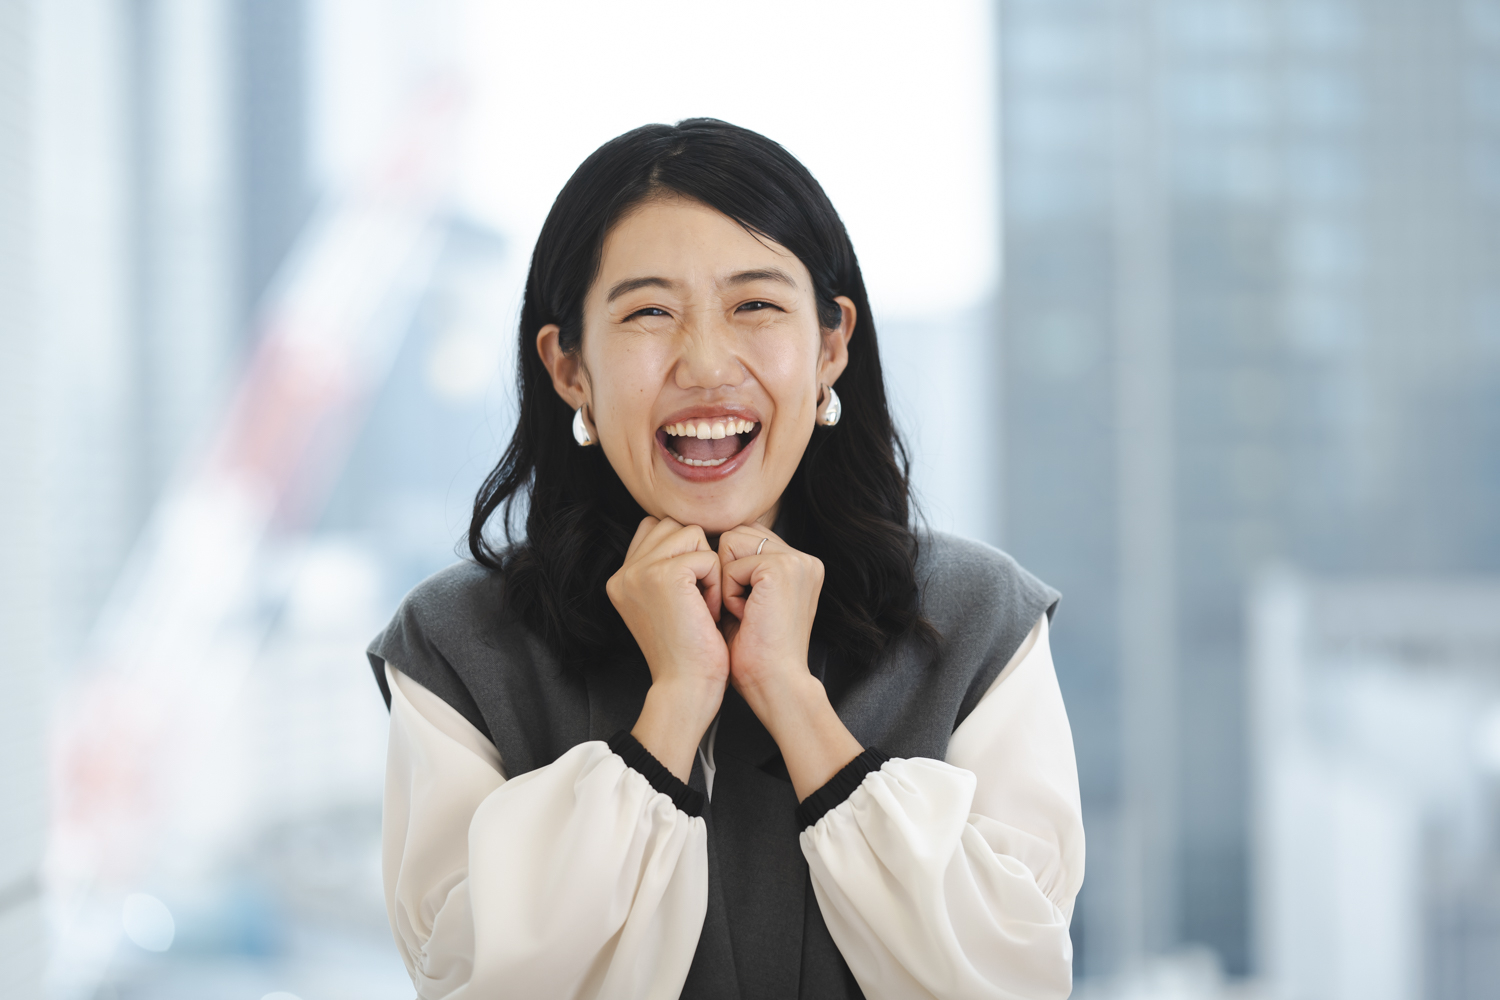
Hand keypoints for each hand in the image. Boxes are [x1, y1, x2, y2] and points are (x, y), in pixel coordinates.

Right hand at [608, 517, 729, 779]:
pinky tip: (705, 614)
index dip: (682, 550)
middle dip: (696, 556)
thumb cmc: (687, 653)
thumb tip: (690, 535)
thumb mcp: (666, 606)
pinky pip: (708, 556)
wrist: (685, 688)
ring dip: (707, 569)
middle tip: (696, 602)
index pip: (654, 528)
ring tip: (700, 607)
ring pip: (692, 535)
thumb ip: (665, 569)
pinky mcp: (665, 574)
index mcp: (620, 579)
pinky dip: (715, 584)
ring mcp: (640, 572)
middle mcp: (624, 572)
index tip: (690, 591)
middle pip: (674, 526)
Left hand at [719, 527, 862, 799]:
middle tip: (745, 613)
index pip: (746, 539)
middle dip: (727, 572)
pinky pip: (729, 565)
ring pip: (731, 543)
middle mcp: (804, 559)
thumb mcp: (749, 601)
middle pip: (737, 535)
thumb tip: (705, 545)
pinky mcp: (780, 569)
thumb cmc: (756, 655)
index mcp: (800, 566)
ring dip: (727, 581)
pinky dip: (728, 593)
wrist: (774, 685)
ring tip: (746, 613)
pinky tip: (746, 617)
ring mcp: (796, 561)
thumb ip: (741, 569)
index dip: (730, 571)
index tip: (744, 610)